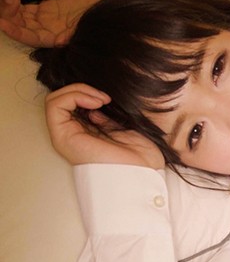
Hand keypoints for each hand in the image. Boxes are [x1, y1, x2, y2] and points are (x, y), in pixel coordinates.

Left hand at [0, 0, 103, 46]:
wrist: (107, 11)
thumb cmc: (100, 23)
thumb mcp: (88, 32)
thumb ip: (73, 37)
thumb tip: (60, 41)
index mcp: (57, 41)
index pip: (31, 38)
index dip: (17, 32)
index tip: (3, 23)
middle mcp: (47, 33)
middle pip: (20, 26)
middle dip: (9, 14)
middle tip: (7, 0)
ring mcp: (45, 21)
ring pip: (19, 16)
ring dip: (9, 6)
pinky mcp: (45, 9)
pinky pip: (24, 8)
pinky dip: (14, 2)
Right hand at [46, 83, 164, 168]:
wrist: (143, 173)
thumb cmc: (139, 155)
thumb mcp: (122, 127)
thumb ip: (106, 116)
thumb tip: (96, 102)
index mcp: (86, 132)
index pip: (72, 102)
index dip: (87, 92)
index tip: (109, 99)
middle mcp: (72, 134)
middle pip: (61, 99)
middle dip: (81, 88)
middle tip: (105, 98)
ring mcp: (66, 136)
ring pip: (54, 99)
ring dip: (77, 90)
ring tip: (100, 99)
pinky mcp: (63, 137)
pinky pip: (54, 105)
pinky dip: (73, 96)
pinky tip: (95, 102)